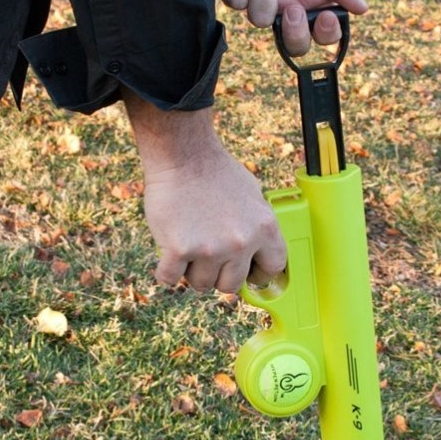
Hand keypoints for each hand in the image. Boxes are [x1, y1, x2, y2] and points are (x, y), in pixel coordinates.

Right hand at [123, 96, 285, 292]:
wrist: (183, 155)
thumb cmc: (216, 171)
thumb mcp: (253, 196)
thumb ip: (257, 227)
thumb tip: (259, 252)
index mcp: (264, 228)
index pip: (274, 267)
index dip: (258, 274)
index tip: (247, 273)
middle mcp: (240, 242)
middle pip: (231, 285)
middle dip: (218, 275)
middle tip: (208, 257)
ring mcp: (210, 248)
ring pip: (201, 284)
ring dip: (192, 271)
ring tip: (188, 245)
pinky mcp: (179, 249)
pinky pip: (170, 278)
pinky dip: (166, 270)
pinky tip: (168, 254)